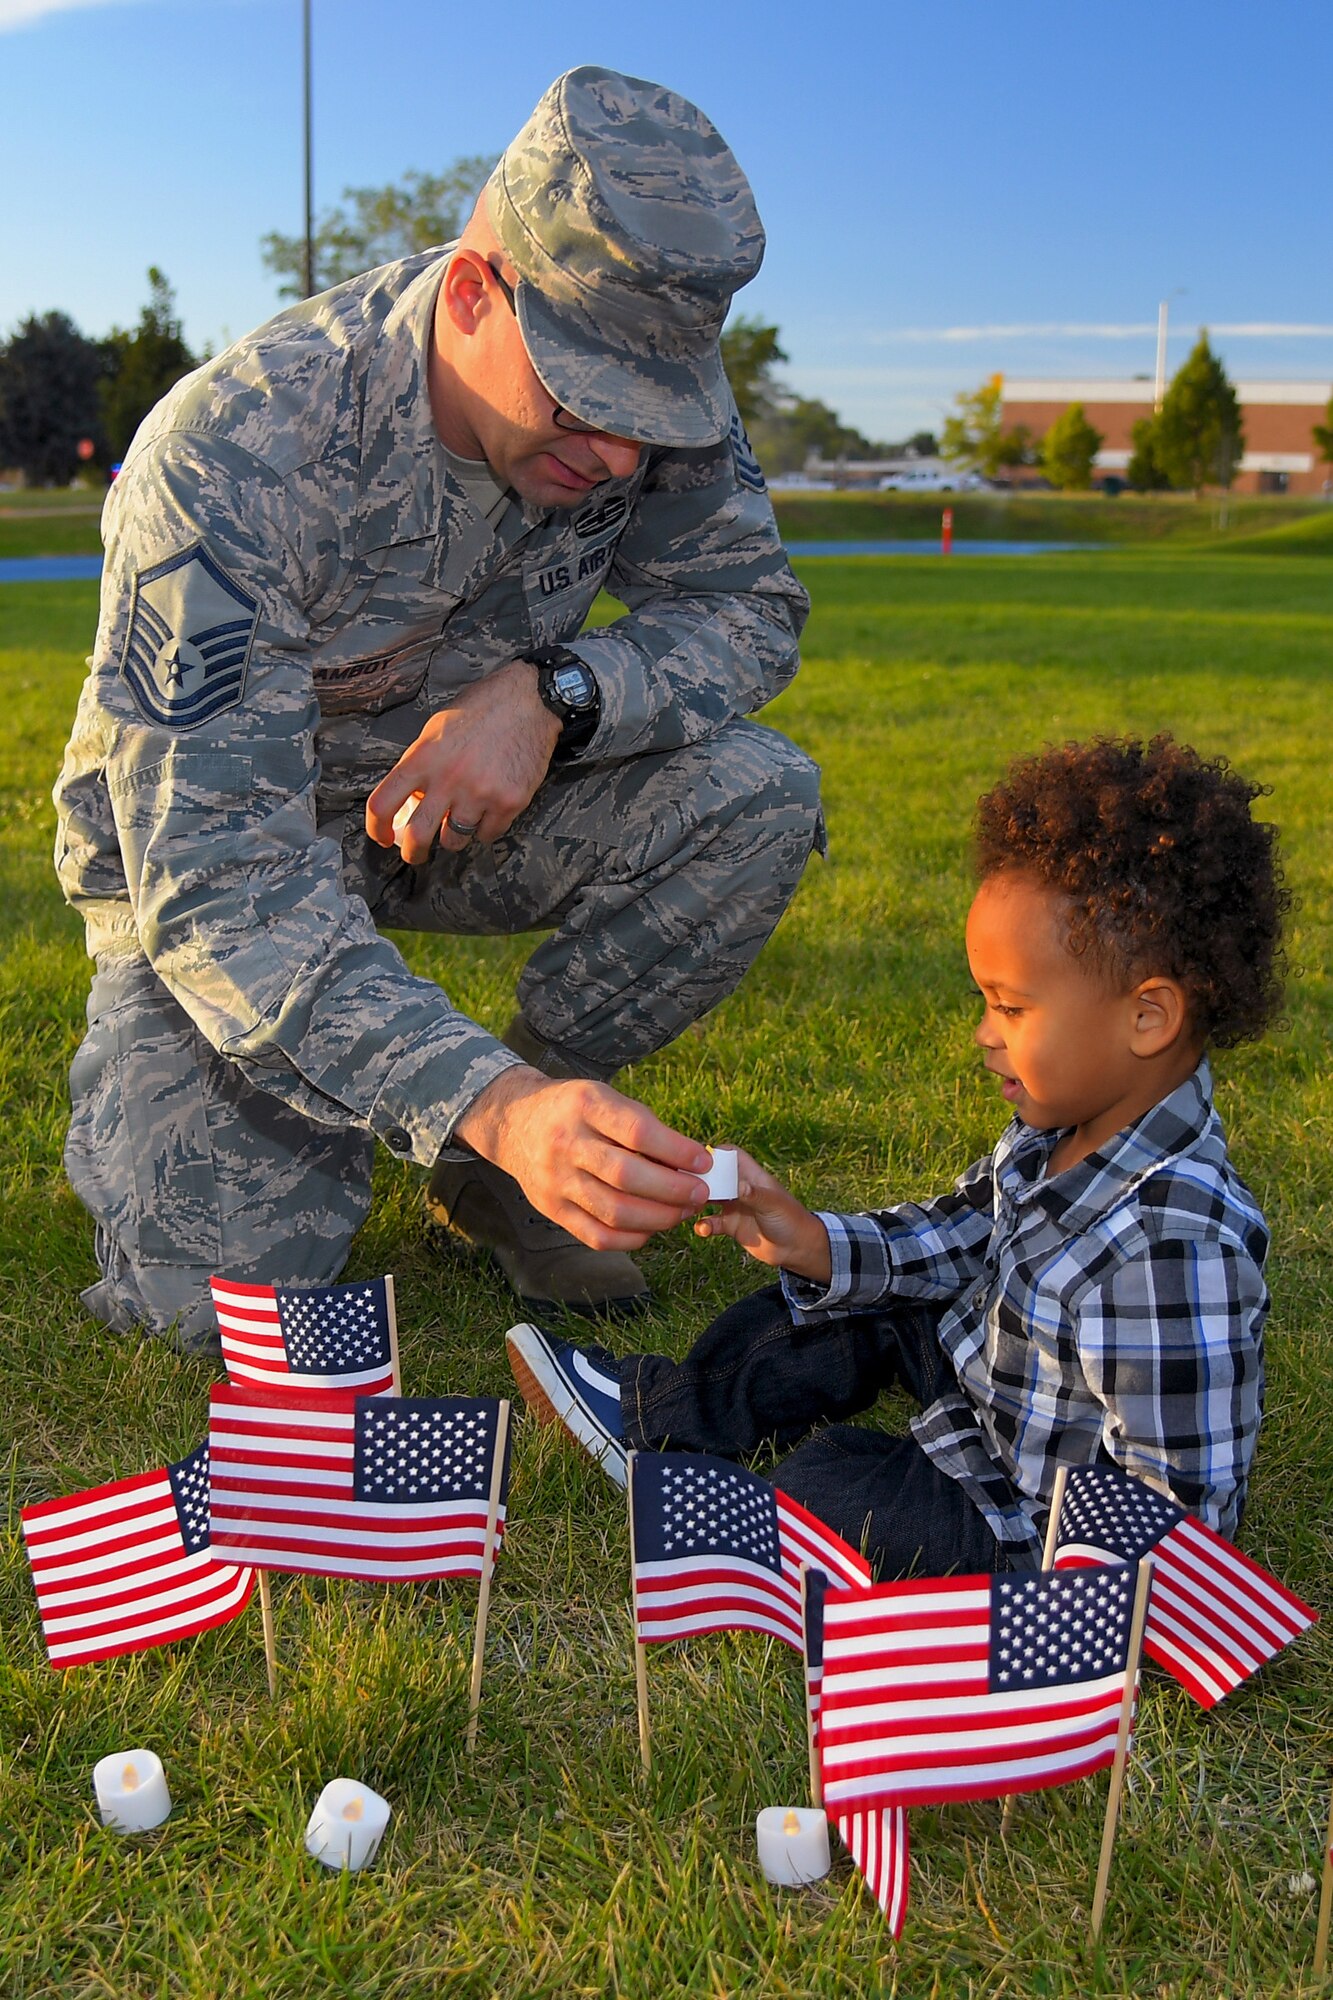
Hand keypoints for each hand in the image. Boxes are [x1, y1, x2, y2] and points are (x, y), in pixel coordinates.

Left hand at [364, 659, 561, 861]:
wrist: (529, 700)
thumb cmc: (481, 709)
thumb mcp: (437, 729)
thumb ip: (421, 764)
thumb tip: (411, 799)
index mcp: (423, 758)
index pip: (383, 803)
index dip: (376, 828)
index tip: (382, 836)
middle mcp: (448, 779)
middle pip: (417, 835)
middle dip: (412, 853)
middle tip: (414, 854)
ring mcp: (480, 794)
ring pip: (454, 840)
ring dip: (454, 835)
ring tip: (461, 819)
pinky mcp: (509, 803)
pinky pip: (488, 834)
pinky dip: (485, 828)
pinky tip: (488, 811)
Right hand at [453, 1068, 714, 1250]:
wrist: (515, 1122)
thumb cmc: (574, 1110)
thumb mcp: (602, 1097)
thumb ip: (640, 1126)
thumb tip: (689, 1164)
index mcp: (585, 1106)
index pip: (638, 1132)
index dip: (677, 1151)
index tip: (704, 1162)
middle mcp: (566, 1143)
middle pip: (627, 1176)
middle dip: (673, 1190)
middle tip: (700, 1193)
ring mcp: (556, 1180)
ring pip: (615, 1211)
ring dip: (659, 1218)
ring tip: (682, 1212)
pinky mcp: (552, 1209)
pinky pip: (597, 1236)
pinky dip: (631, 1238)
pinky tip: (651, 1229)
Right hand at [692, 1148, 831, 1282]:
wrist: (798, 1248)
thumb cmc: (791, 1220)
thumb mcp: (773, 1205)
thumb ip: (755, 1195)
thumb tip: (739, 1186)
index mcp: (752, 1176)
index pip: (730, 1155)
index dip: (715, 1154)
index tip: (697, 1160)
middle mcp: (740, 1188)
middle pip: (714, 1175)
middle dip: (699, 1179)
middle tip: (685, 1186)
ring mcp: (734, 1206)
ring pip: (708, 1198)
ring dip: (697, 1202)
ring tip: (688, 1207)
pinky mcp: (731, 1225)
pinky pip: (711, 1223)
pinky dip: (704, 1225)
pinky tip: (703, 1229)